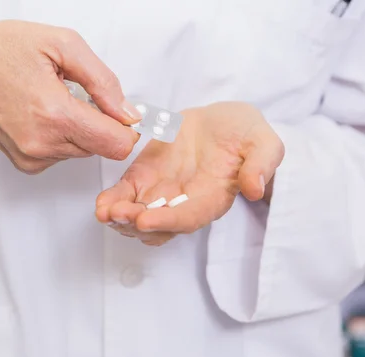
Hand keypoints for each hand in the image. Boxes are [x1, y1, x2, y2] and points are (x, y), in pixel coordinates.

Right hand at [0, 19, 140, 173]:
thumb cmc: (2, 49)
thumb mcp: (63, 45)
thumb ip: (104, 82)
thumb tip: (128, 112)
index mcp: (54, 114)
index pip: (116, 144)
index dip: (127, 128)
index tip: (123, 112)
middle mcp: (42, 144)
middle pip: (101, 148)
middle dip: (100, 123)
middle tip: (78, 94)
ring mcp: (31, 157)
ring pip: (83, 151)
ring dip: (80, 128)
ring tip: (53, 99)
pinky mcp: (24, 162)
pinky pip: (62, 154)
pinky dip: (62, 136)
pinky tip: (42, 113)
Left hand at [95, 102, 284, 245]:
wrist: (221, 121)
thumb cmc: (244, 134)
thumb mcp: (263, 142)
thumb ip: (262, 164)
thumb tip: (255, 189)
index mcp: (212, 199)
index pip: (189, 218)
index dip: (167, 221)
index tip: (145, 220)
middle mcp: (184, 203)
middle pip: (158, 226)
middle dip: (136, 224)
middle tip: (119, 216)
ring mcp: (161, 193)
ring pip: (137, 216)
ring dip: (120, 218)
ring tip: (105, 211)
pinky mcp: (144, 179)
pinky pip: (125, 195)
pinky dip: (112, 201)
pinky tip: (101, 204)